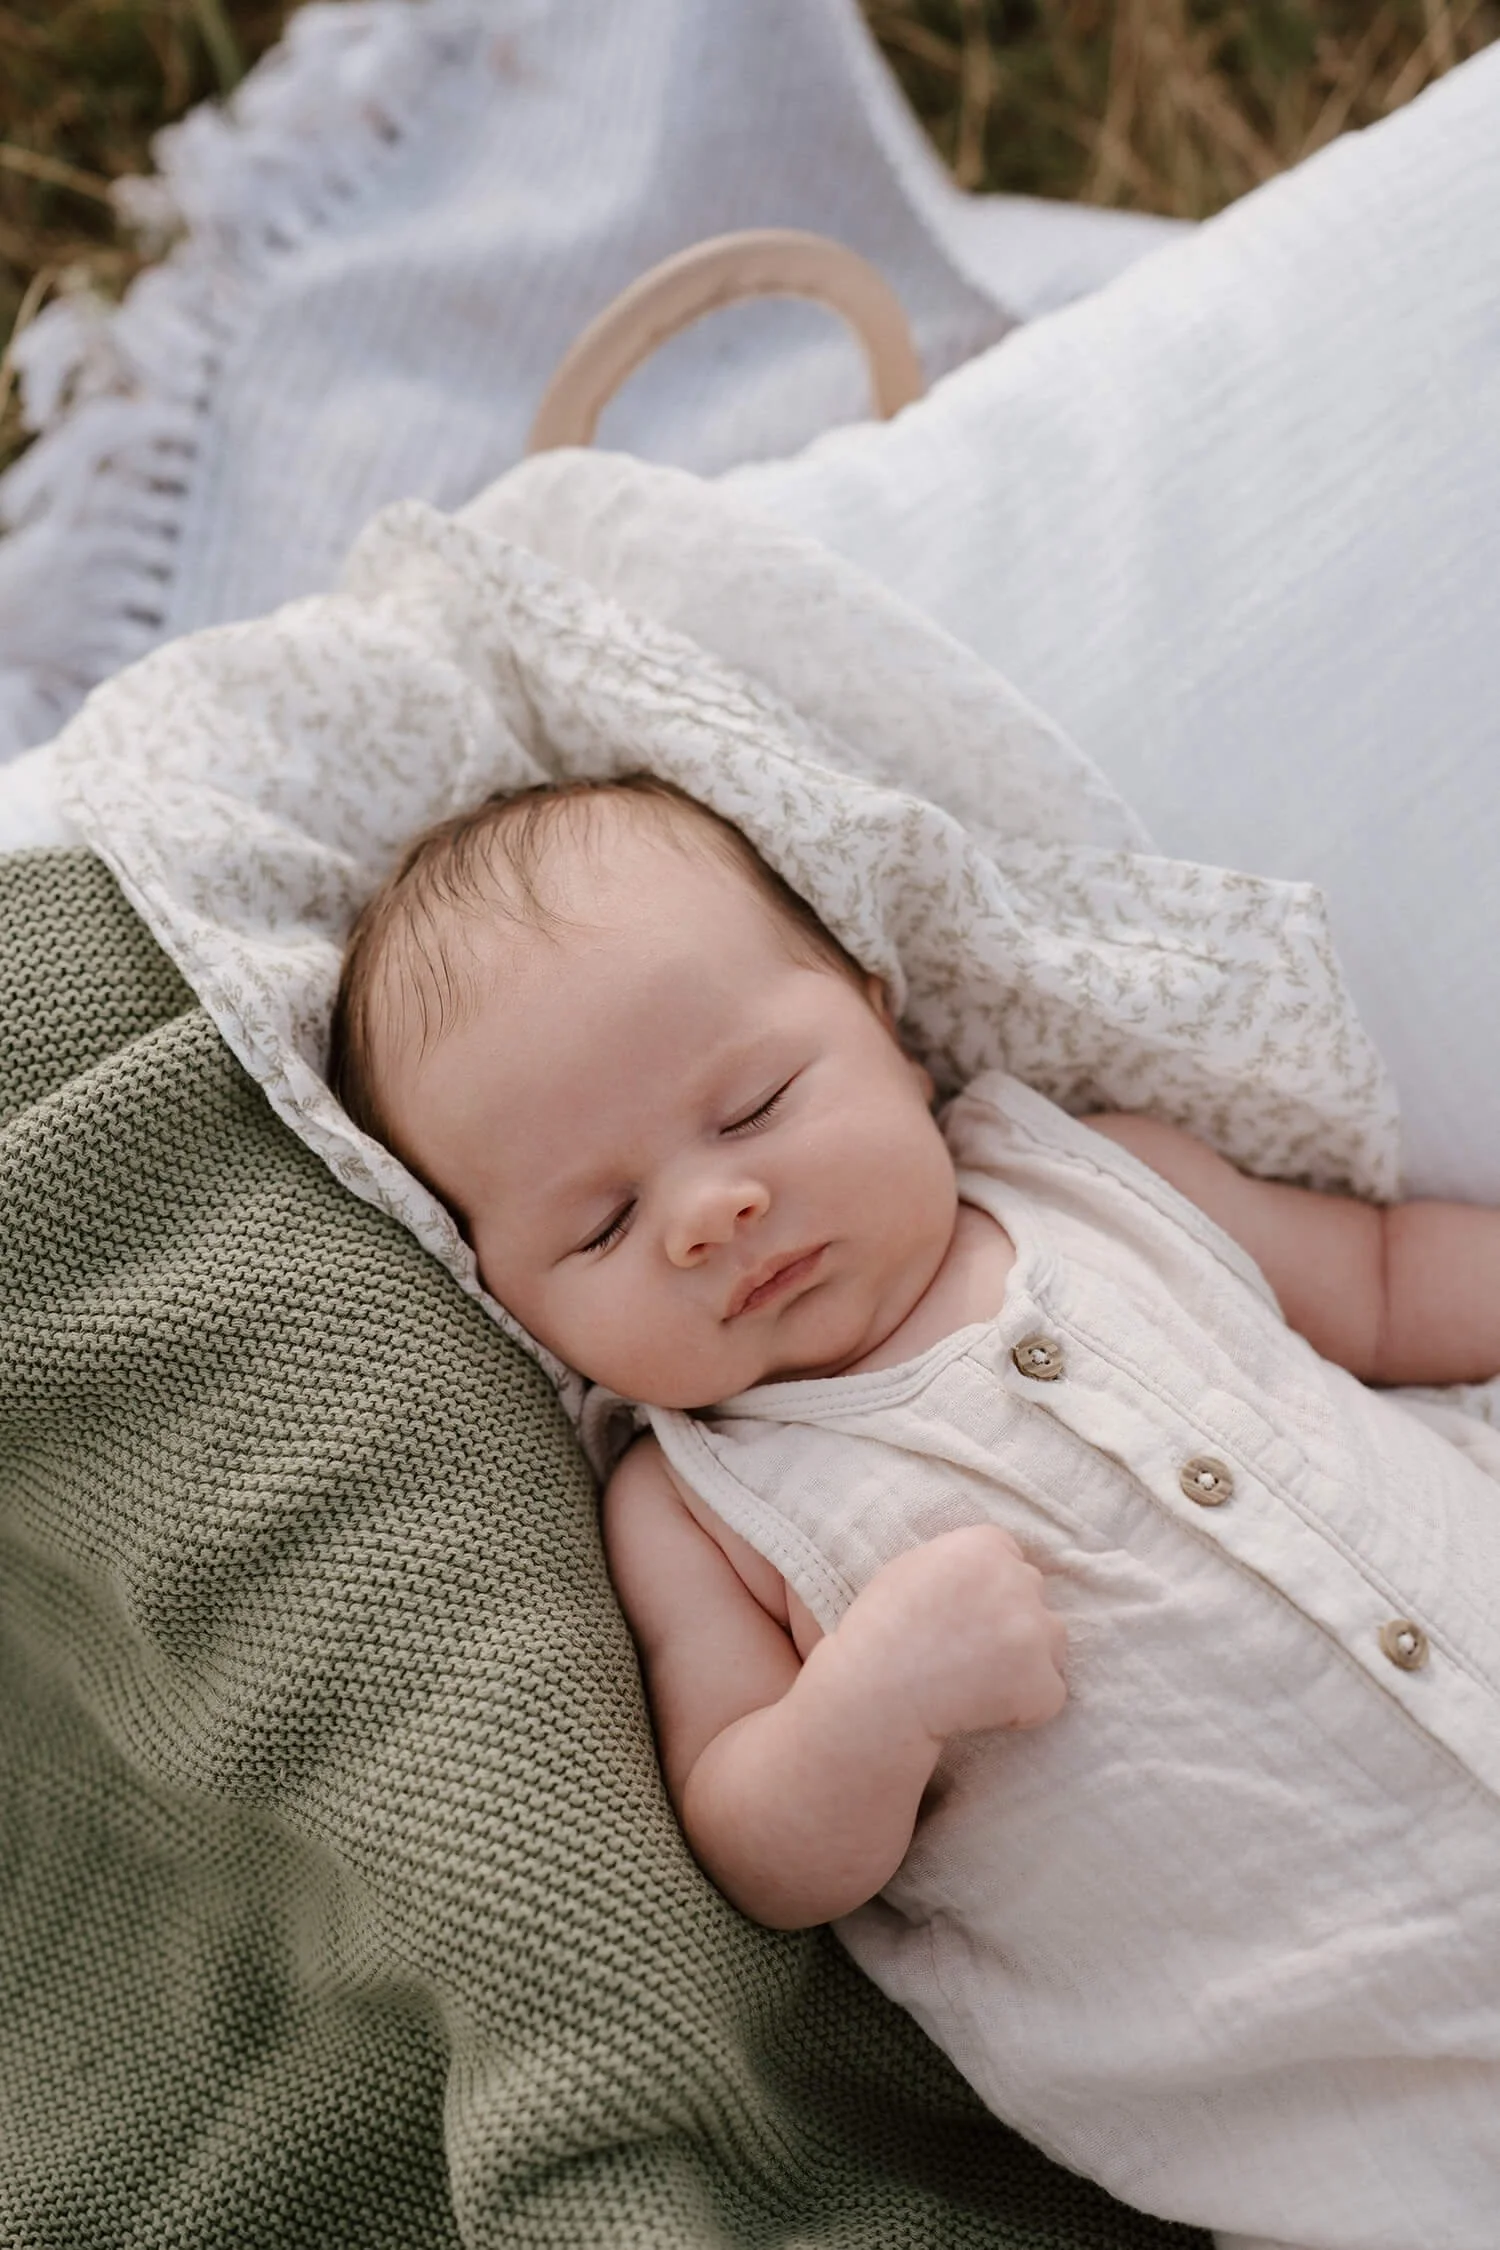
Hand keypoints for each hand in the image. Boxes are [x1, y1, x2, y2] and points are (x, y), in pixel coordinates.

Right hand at [840, 1524, 1066, 1746]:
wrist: (874, 1693)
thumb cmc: (880, 1631)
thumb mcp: (911, 1568)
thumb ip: (958, 1562)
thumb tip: (986, 1571)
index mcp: (983, 1546)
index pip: (1009, 1556)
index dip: (988, 1587)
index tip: (966, 1613)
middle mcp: (1018, 1581)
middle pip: (1032, 1595)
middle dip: (1009, 1618)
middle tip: (969, 1649)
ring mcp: (1034, 1633)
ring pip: (1052, 1640)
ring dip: (1027, 1658)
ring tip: (980, 1679)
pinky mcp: (1043, 1684)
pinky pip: (1049, 1693)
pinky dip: (1026, 1706)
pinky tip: (985, 1708)